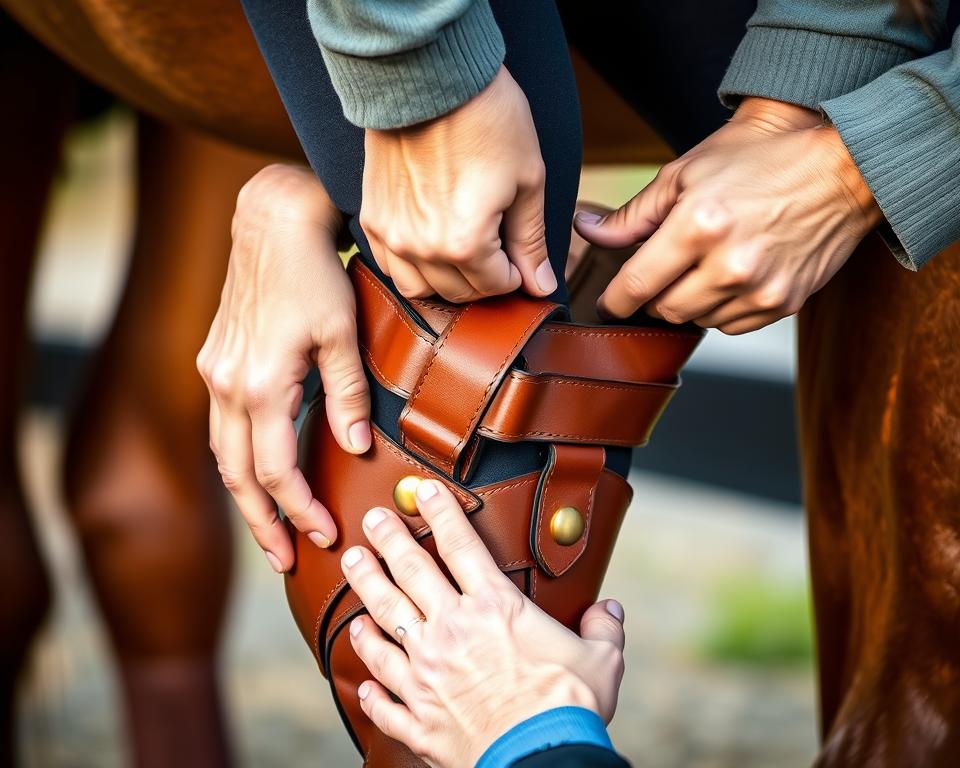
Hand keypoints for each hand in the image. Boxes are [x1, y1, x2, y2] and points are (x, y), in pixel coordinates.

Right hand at [197, 164, 369, 571]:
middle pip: (238, 476)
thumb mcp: (345, 336)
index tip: (324, 534)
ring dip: (245, 496)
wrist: (272, 221)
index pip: (276, 471)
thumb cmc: (315, 273)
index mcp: (261, 385)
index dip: (299, 510)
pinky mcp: (214, 361)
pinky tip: (255, 474)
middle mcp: (227, 385)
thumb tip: (356, 450)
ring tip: (268, 530)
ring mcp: (214, 373)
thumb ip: (348, 399)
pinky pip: (220, 427)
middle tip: (284, 560)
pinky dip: (237, 460)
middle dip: (261, 522)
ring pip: (222, 455)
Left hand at [340, 479, 625, 767]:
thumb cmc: (569, 708)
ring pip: (384, 620)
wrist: (539, 760)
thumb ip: (603, 628)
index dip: (440, 512)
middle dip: (388, 540)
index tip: (424, 490)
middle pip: (410, 572)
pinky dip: (370, 681)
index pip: (461, 545)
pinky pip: (383, 695)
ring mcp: (426, 674)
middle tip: (371, 518)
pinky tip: (361, 672)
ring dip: (366, 590)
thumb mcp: (601, 659)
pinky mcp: (417, 717)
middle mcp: (451, 631)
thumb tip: (611, 610)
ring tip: (352, 566)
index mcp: (495, 608)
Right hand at [361, 66, 556, 302]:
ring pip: (421, 290)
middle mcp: (422, 249)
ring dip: (448, 280)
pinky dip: (413, 267)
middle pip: (460, 294)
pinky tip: (431, 244)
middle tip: (497, 248)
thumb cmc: (486, 119)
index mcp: (464, 243)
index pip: (495, 287)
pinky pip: (391, 267)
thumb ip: (531, 241)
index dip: (516, 273)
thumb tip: (541, 286)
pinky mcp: (372, 219)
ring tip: (464, 249)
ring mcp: (391, 236)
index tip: (519, 252)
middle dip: (486, 278)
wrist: (428, 75)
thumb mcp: (526, 180)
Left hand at [575, 97, 882, 333]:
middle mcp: (729, 263)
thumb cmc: (758, 161)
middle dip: (654, 295)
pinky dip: (721, 308)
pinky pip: (730, 325)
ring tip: (704, 265)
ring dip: (689, 301)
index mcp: (697, 224)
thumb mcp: (686, 173)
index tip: (608, 303)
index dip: (614, 301)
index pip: (636, 285)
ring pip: (696, 321)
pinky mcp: (783, 304)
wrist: (842, 168)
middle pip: (663, 310)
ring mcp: (759, 288)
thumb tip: (587, 230)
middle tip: (664, 270)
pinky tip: (732, 275)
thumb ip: (633, 213)